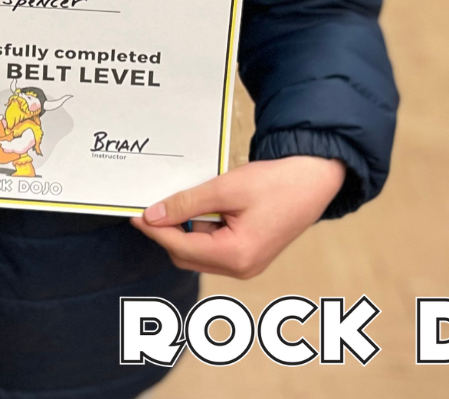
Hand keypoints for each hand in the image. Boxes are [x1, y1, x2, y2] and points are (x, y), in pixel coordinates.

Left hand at [130, 156, 345, 279]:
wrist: (314, 180)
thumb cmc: (276, 183)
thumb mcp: (227, 188)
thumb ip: (188, 203)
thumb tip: (153, 215)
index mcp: (236, 255)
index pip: (179, 247)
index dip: (154, 230)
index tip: (134, 213)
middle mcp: (241, 268)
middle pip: (186, 255)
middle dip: (168, 231)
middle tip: (153, 203)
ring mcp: (247, 264)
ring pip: (198, 251)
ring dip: (187, 228)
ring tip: (190, 198)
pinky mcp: (250, 254)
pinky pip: (214, 246)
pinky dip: (202, 228)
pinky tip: (205, 205)